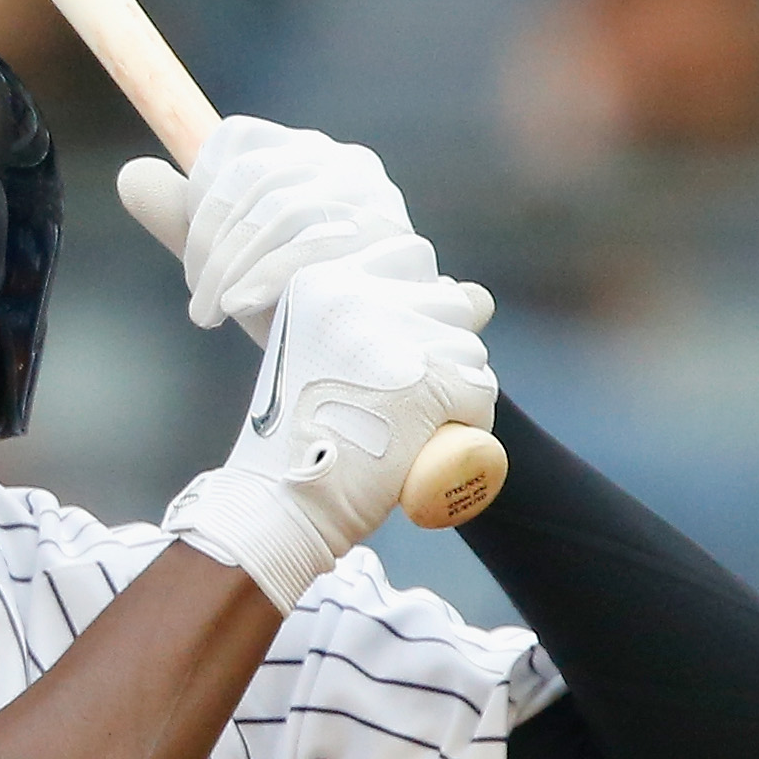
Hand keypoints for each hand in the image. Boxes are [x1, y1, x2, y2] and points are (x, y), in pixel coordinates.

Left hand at [118, 118, 431, 340]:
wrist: (366, 372)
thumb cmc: (300, 313)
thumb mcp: (233, 262)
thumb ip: (185, 219)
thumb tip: (131, 174)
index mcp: (311, 157)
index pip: (237, 144)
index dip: (202, 198)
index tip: (197, 258)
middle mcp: (348, 165)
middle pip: (253, 179)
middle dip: (208, 244)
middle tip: (199, 306)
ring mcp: (373, 198)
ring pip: (278, 209)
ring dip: (229, 268)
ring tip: (215, 314)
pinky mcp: (388, 240)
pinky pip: (307, 244)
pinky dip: (263, 277)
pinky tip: (240, 306)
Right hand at [163, 257, 499, 607]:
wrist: (278, 500)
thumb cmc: (295, 436)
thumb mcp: (309, 351)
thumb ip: (358, 315)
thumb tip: (462, 293)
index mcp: (323, 281)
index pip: (413, 258)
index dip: (420, 301)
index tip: (398, 345)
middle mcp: (358, 297)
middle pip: (452, 301)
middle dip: (445, 345)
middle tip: (409, 394)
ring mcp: (394, 339)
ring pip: (470, 350)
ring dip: (460, 387)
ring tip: (418, 422)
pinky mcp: (427, 384)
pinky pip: (480, 394)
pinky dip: (470, 422)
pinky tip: (434, 442)